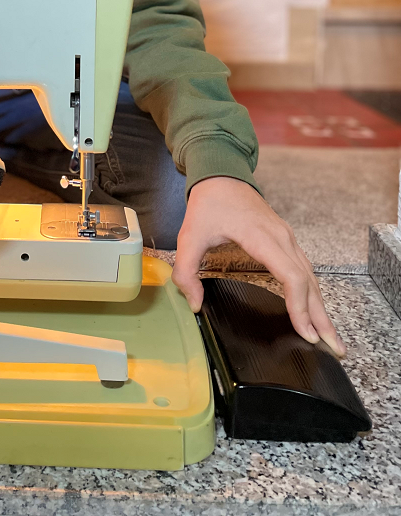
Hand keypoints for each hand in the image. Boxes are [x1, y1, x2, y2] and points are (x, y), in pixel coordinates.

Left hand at [172, 176, 345, 357]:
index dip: (299, 306)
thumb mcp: (189, 235)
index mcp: (261, 236)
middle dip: (321, 316)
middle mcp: (281, 237)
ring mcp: (287, 237)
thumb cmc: (209, 203)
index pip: (290, 275)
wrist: (221, 174)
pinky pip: (304, 269)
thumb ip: (186, 271)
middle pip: (308, 281)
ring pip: (311, 276)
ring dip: (321, 306)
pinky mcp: (286, 239)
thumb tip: (194, 304)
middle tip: (333, 347)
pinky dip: (313, 292)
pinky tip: (314, 309)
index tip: (306, 332)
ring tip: (329, 336)